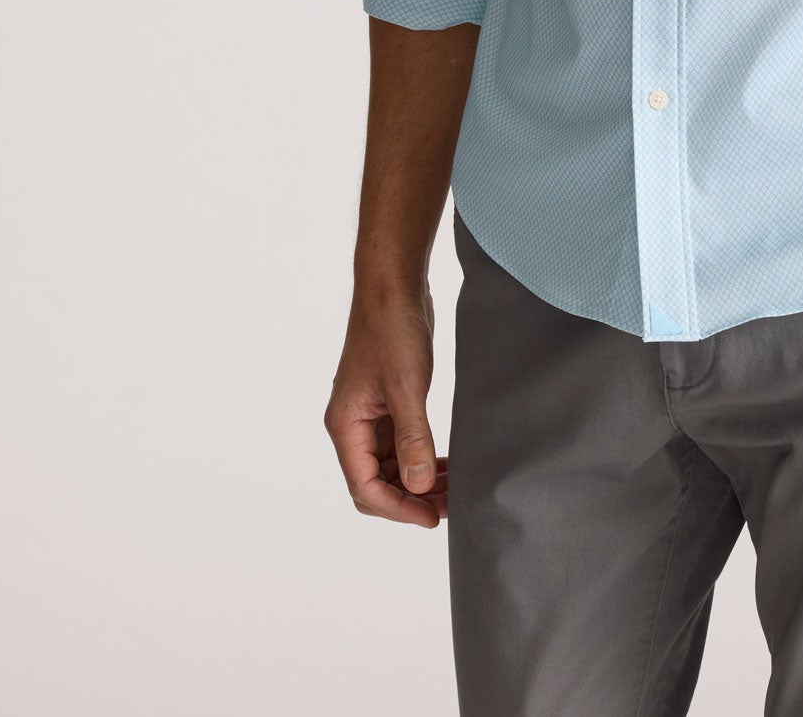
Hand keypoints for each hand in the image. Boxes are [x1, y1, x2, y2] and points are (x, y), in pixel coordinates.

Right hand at [324, 282, 446, 527]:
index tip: (433, 518)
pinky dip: (422, 457)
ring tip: (456, 487)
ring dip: (419, 480)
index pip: (365, 487)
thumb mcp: (406, 386)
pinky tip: (447, 463)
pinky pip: (401, 444)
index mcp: (345, 426)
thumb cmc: (393, 329)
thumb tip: (417, 486)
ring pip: (391, 465)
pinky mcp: (388, 402)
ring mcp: (370, 414)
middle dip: (412, 498)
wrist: (393, 285)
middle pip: (377, 482)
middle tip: (452, 506)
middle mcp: (353, 425)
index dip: (398, 509)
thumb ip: (412, 437)